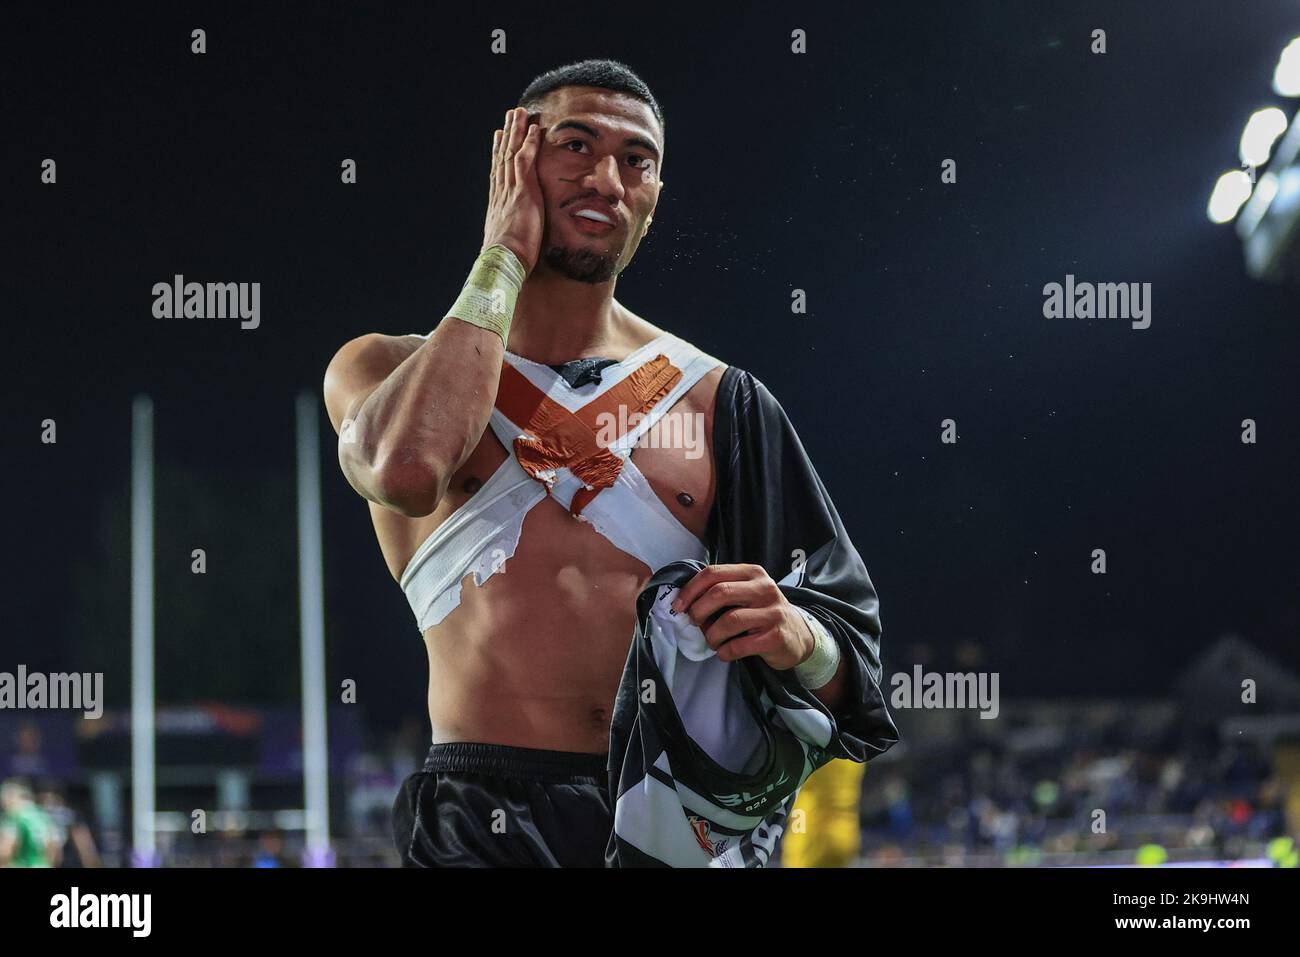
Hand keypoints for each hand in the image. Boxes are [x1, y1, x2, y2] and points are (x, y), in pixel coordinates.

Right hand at [482, 106, 544, 273]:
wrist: (502, 263)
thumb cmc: (506, 263)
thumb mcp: (508, 248)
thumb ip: (512, 241)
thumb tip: (516, 249)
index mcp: (497, 206)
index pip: (498, 174)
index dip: (498, 155)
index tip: (498, 139)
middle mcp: (500, 194)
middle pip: (502, 158)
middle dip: (505, 136)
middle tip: (507, 117)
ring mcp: (510, 191)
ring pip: (511, 154)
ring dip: (516, 131)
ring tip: (519, 112)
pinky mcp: (523, 192)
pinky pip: (525, 160)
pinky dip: (529, 143)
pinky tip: (534, 128)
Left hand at [669, 564, 815, 669]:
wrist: (799, 636)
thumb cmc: (763, 613)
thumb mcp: (746, 594)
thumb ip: (721, 591)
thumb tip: (684, 603)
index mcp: (752, 573)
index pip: (714, 573)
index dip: (690, 590)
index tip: (678, 606)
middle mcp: (765, 588)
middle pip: (720, 593)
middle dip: (699, 611)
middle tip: (694, 623)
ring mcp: (773, 612)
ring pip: (729, 621)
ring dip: (712, 635)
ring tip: (712, 642)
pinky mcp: (776, 637)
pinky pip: (740, 645)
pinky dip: (725, 652)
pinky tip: (724, 653)